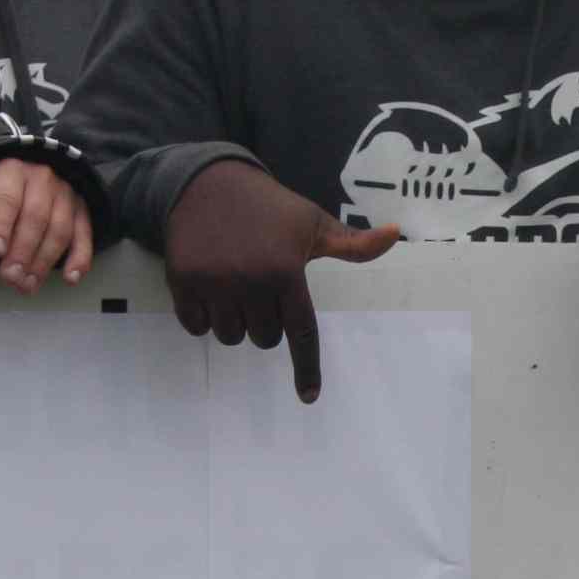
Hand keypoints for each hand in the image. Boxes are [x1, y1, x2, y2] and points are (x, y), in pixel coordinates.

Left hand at [0, 156, 95, 293]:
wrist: (23, 174)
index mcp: (10, 171)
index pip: (7, 199)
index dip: (1, 225)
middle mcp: (42, 178)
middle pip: (35, 217)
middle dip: (23, 251)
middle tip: (11, 278)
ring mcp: (65, 193)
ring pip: (60, 229)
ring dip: (45, 261)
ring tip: (28, 285)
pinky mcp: (81, 209)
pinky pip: (84, 233)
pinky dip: (80, 258)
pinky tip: (70, 278)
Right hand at [163, 159, 399, 402]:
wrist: (206, 182)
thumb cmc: (268, 208)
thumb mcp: (312, 223)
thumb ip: (353, 244)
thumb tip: (396, 235)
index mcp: (286, 270)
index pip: (301, 333)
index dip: (306, 368)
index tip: (309, 396)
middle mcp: (250, 280)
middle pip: (264, 338)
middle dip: (265, 322)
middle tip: (259, 286)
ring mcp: (213, 283)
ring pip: (230, 337)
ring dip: (235, 321)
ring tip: (234, 283)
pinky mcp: (182, 282)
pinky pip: (196, 327)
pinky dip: (203, 317)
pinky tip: (208, 286)